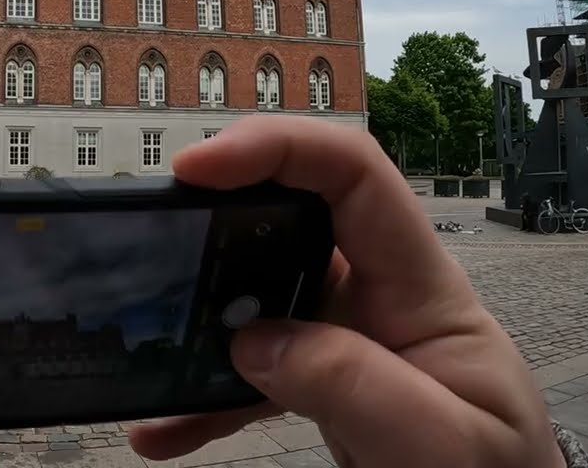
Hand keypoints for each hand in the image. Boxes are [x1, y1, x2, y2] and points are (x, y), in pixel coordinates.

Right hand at [131, 116, 563, 467]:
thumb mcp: (442, 442)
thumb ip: (355, 387)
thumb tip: (254, 341)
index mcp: (419, 286)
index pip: (353, 175)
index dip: (277, 148)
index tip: (197, 168)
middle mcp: (374, 294)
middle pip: (287, 213)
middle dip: (214, 213)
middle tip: (148, 238)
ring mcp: (340, 334)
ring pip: (251, 289)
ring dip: (193, 309)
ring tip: (146, 336)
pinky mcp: (315, 377)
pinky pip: (244, 368)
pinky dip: (200, 393)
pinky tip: (162, 425)